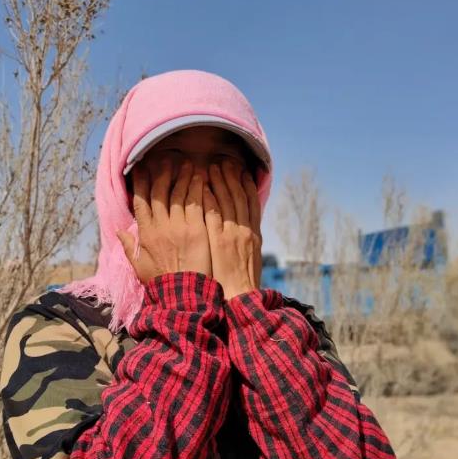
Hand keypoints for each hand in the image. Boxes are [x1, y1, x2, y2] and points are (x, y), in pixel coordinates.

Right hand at [117, 159, 212, 284]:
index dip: (141, 183)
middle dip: (162, 173)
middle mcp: (160, 226)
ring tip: (188, 164)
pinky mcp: (197, 229)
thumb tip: (119, 232)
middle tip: (167, 160)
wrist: (183, 294)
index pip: (140, 202)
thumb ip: (130, 247)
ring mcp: (179, 226)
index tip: (142, 168)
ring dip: (182, 176)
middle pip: (159, 193)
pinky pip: (196, 203)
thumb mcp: (140, 267)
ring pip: (178, 194)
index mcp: (146, 234)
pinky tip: (201, 178)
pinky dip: (197, 188)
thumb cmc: (162, 283)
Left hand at [202, 159, 261, 298]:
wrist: (240, 297)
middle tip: (225, 161)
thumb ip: (247, 237)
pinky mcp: (218, 242)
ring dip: (220, 183)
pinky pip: (214, 217)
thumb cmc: (243, 281)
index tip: (240, 170)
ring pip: (227, 202)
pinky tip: (203, 189)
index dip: (245, 184)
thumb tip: (244, 225)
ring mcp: (231, 235)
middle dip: (232, 177)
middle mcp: (245, 230)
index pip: (251, 202)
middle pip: (239, 197)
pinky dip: (210, 201)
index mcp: (254, 233)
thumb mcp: (252, 256)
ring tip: (212, 167)